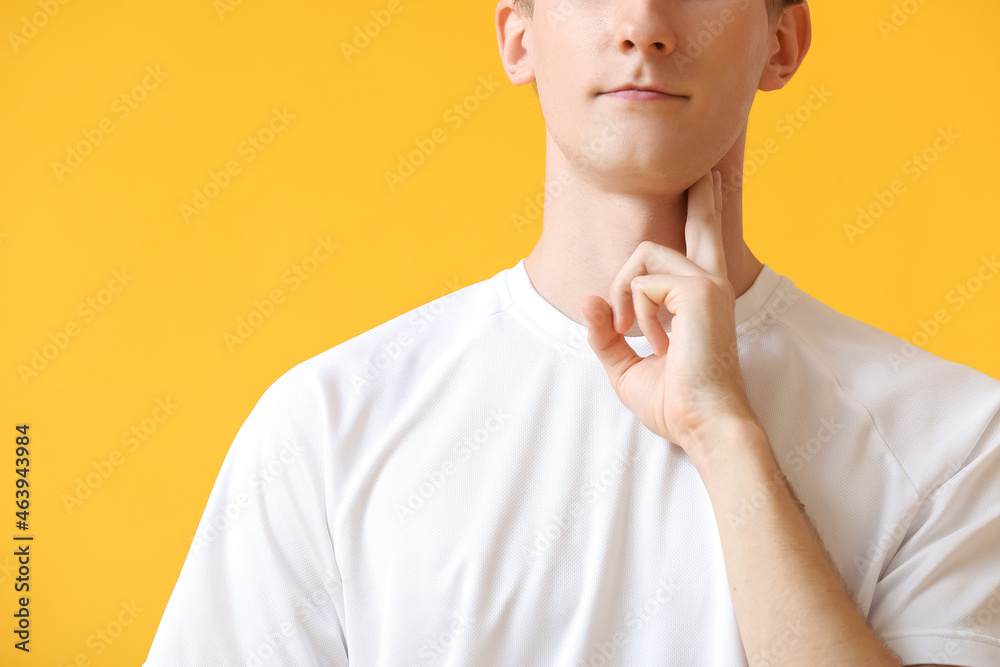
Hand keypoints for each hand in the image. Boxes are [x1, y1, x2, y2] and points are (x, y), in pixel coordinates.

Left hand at [581, 169, 758, 463]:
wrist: (701, 424)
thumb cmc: (675, 402)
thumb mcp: (627, 367)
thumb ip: (607, 334)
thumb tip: (588, 300)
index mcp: (701, 299)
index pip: (704, 246)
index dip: (705, 213)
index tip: (711, 183)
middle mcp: (710, 284)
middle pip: (701, 223)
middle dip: (702, 197)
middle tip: (710, 173)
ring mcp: (706, 283)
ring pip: (643, 255)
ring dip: (624, 294)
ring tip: (637, 334)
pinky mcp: (698, 290)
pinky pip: (641, 284)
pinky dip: (636, 313)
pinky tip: (660, 342)